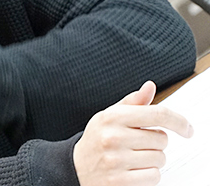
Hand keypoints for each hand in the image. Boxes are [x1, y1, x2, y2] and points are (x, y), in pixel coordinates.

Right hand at [73, 81, 193, 185]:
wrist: (75, 167)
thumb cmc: (97, 139)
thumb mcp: (109, 116)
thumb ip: (132, 102)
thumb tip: (149, 87)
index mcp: (112, 117)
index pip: (157, 114)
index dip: (178, 121)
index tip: (187, 128)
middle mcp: (114, 137)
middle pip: (162, 139)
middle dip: (156, 142)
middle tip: (138, 143)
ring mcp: (116, 160)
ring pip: (160, 159)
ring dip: (152, 159)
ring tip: (133, 157)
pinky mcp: (120, 181)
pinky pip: (154, 176)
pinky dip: (148, 175)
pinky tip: (133, 170)